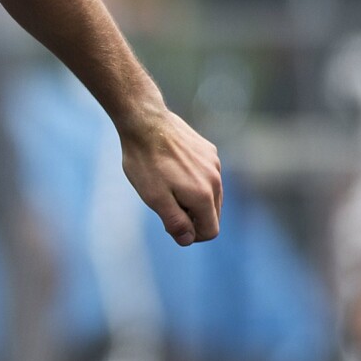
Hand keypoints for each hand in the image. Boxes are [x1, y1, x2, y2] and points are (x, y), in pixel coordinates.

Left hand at [119, 106, 221, 245]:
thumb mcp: (154, 198)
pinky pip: (207, 175)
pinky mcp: (209, 151)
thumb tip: (188, 239)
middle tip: (165, 204)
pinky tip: (172, 168)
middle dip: (192, 217)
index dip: (191, 235)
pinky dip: (194, 180)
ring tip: (166, 185)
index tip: (170, 224)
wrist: (145, 121)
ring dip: (193, 198)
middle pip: (213, 214)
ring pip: (211, 194)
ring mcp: (214, 163)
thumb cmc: (145, 162)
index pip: (211, 231)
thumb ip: (175, 221)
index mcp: (204, 195)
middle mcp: (215, 179)